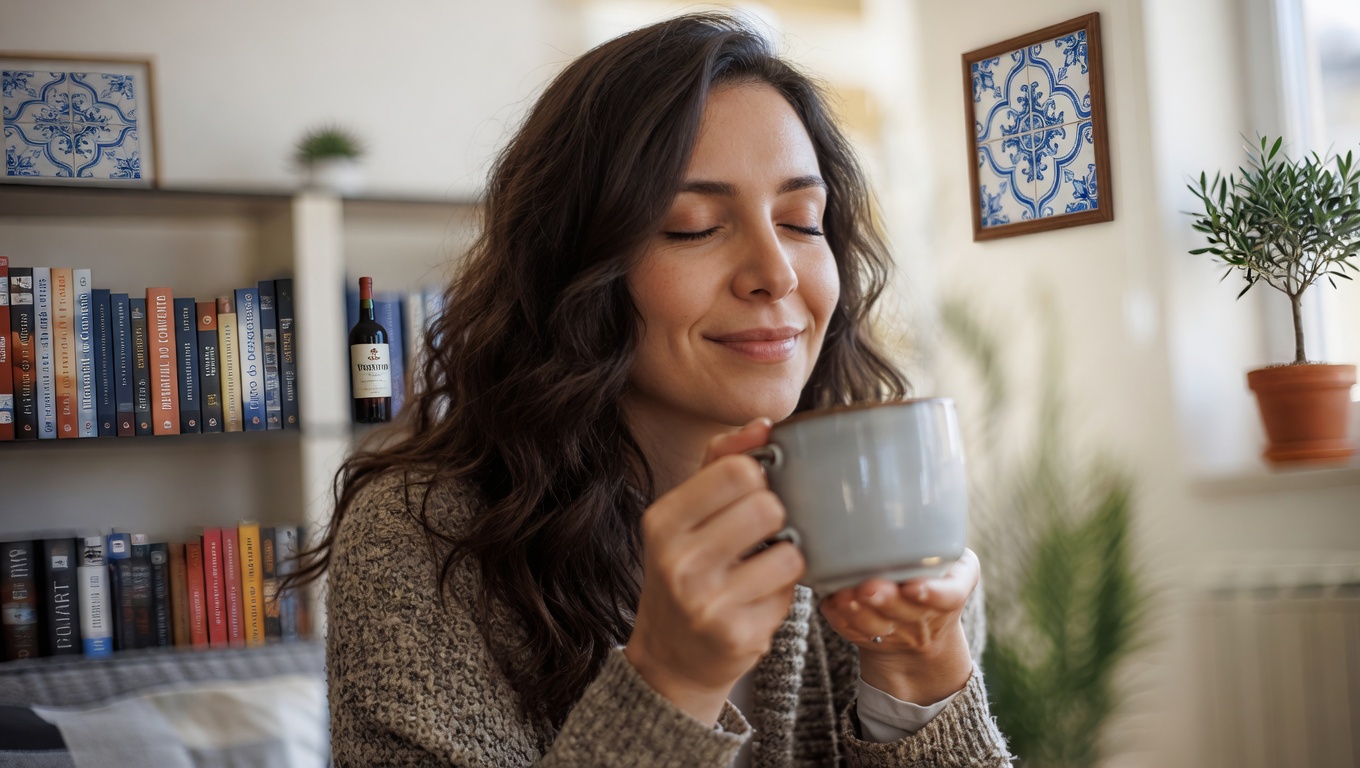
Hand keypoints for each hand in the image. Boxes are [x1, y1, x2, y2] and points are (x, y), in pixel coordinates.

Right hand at [625, 418, 805, 724]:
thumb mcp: (685, 515)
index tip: (752, 493)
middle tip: (761, 534)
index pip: (737, 470)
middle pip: (767, 506)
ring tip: (763, 567)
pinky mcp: (738, 635)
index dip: (759, 476)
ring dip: (787, 557)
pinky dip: (784, 592)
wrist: (671, 656)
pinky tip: (759, 599)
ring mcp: (706, 602)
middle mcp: (678, 560)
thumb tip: (764, 425)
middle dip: (776, 516)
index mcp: (663, 521)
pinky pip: (791, 593)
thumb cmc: (686, 570)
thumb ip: (720, 462)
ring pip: (789, 552)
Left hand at [819, 548, 979, 705]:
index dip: (933, 594)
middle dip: (885, 599)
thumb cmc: (932, 578)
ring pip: (877, 627)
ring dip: (857, 613)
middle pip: (908, 612)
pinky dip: (839, 619)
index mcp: (952, 591)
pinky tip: (829, 602)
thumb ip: (930, 545)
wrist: (922, 634)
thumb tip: (891, 522)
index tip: (915, 588)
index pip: (950, 596)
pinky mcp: (872, 644)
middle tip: (867, 587)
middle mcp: (930, 619)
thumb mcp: (949, 563)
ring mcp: (901, 636)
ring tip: (843, 596)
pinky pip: (853, 633)